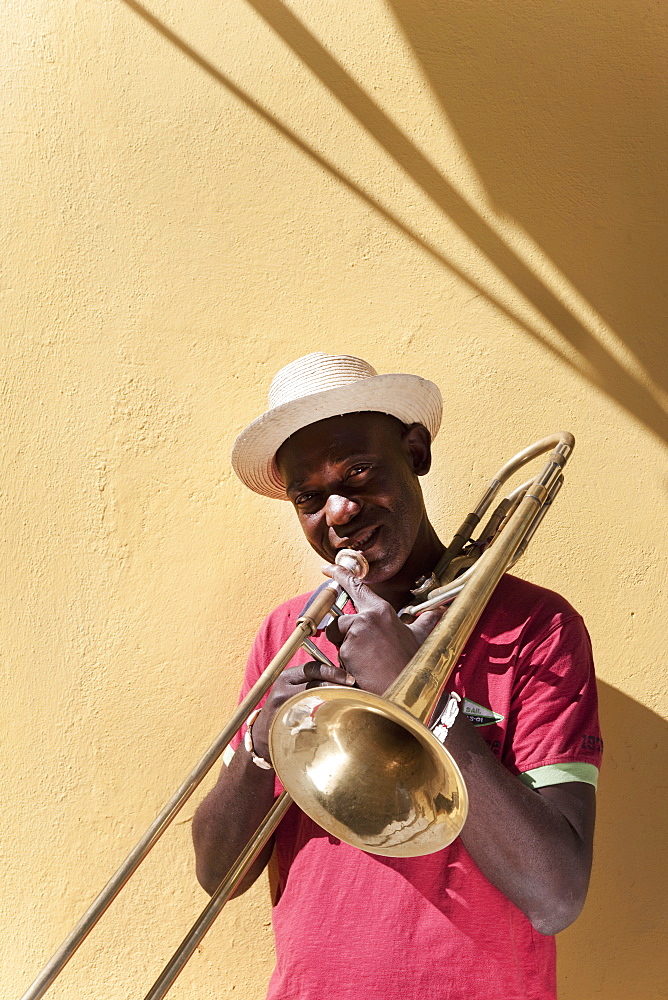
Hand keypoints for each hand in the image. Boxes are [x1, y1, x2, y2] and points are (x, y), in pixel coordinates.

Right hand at [250, 660, 354, 760]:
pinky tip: (338, 718)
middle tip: (354, 691)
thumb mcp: (291, 688)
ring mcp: (286, 709)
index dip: (333, 672)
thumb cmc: (285, 707)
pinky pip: (315, 720)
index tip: (350, 678)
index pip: (312, 669)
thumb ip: (310, 679)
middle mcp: (283, 692)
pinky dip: (328, 717)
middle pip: (317, 684)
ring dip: (336, 701)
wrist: (264, 734)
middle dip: (338, 687)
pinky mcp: (290, 726)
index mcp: (285, 678)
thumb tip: (341, 675)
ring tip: (349, 703)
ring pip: (317, 702)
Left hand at [322, 564, 442, 695]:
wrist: (406, 692)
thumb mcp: (421, 637)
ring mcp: (355, 633)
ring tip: (366, 664)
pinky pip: (337, 656)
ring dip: (345, 651)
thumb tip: (440, 610)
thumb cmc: (414, 666)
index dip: (340, 574)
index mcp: (382, 611)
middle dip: (344, 636)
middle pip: (340, 621)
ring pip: (336, 638)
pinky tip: (362, 672)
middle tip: (361, 653)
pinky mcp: (346, 650)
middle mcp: (367, 617)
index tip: (328, 567)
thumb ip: (426, 620)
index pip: (356, 586)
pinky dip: (345, 665)